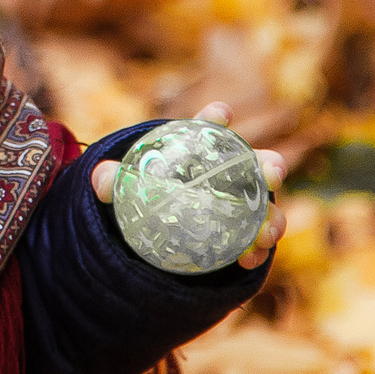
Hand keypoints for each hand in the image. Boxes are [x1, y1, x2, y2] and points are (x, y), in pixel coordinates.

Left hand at [91, 102, 286, 269]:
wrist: (157, 232)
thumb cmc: (148, 195)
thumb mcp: (125, 188)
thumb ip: (112, 180)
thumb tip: (102, 178)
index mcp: (201, 149)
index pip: (210, 126)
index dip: (217, 117)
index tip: (220, 113)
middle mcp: (231, 173)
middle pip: (257, 162)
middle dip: (270, 164)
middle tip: (271, 173)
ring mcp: (243, 205)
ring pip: (267, 206)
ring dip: (273, 217)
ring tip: (267, 232)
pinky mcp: (245, 235)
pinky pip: (257, 243)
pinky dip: (257, 251)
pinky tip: (248, 260)